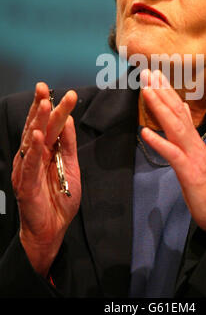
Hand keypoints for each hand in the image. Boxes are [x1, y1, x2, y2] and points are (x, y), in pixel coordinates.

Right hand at [12, 82, 80, 275]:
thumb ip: (67, 144)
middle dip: (41, 106)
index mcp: (44, 150)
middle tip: (44, 87)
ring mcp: (27, 168)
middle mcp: (33, 155)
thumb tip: (67, 118)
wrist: (53, 227)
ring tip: (43, 104)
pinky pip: (29, 164)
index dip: (54, 107)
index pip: (48, 124)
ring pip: (32, 141)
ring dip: (38, 121)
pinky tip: (37, 136)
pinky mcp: (25, 184)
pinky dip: (33, 150)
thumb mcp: (70, 166)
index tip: (66, 92)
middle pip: (38, 126)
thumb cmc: (60, 197)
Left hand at [140, 69, 205, 237]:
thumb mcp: (193, 154)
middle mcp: (194, 142)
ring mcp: (193, 155)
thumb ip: (187, 133)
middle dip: (161, 90)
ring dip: (160, 107)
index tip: (154, 75)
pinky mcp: (189, 171)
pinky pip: (172, 154)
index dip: (166, 91)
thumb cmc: (203, 183)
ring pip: (176, 126)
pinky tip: (145, 132)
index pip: (180, 109)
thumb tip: (182, 112)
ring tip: (147, 91)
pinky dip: (159, 142)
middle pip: (177, 111)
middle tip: (147, 72)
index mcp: (193, 138)